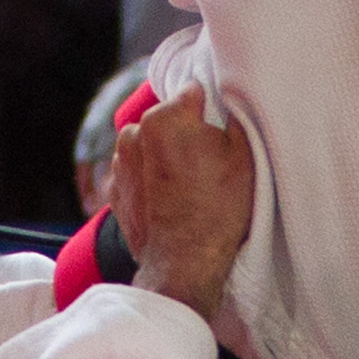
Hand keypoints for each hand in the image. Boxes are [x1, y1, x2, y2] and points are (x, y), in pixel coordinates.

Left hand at [108, 84, 258, 310]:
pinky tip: (171, 200)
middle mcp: (135, 132)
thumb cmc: (217, 211)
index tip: (220, 133)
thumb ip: (234, 118)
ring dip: (166, 156)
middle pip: (170, 120)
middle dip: (186, 134)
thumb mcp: (244, 158)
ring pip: (151, 144)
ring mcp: (120, 161)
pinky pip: (138, 171)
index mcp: (166, 116)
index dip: (211, 112)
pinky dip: (151, 179)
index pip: (194, 93)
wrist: (182, 265)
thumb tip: (228, 104)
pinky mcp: (115, 189)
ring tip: (189, 186)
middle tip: (208, 164)